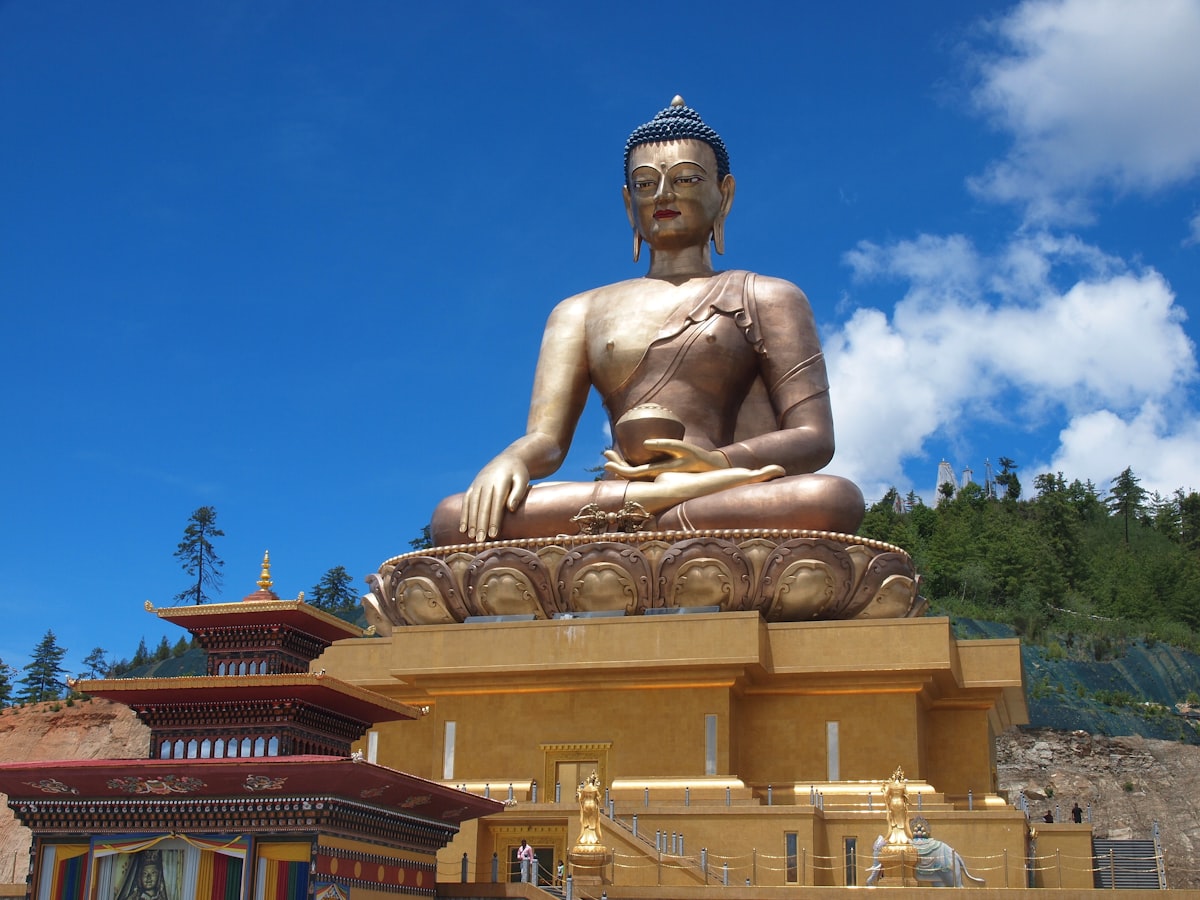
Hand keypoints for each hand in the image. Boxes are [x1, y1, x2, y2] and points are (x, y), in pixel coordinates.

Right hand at [460, 454, 531, 541]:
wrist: (508, 459)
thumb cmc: (518, 473)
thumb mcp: (522, 479)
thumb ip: (518, 493)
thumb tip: (510, 509)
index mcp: (500, 482)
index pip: (496, 504)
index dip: (494, 520)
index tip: (494, 535)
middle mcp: (486, 483)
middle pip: (482, 507)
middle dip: (481, 525)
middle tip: (481, 541)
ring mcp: (478, 484)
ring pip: (472, 505)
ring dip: (471, 522)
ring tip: (472, 537)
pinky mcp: (473, 486)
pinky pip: (466, 501)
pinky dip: (464, 515)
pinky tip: (463, 528)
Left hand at [603, 439, 728, 480]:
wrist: (710, 470)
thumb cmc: (697, 458)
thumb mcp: (683, 448)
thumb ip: (664, 445)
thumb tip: (644, 443)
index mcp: (657, 473)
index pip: (632, 474)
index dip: (618, 468)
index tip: (606, 461)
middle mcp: (655, 476)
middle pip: (630, 474)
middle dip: (617, 464)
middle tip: (605, 453)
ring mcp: (658, 475)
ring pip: (635, 471)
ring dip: (623, 463)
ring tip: (612, 453)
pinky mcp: (662, 471)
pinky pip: (643, 469)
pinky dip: (633, 463)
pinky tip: (629, 456)